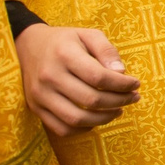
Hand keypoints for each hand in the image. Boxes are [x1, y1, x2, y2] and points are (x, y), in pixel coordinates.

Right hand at [16, 26, 137, 138]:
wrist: (28, 46)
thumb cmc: (65, 41)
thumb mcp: (88, 35)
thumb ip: (107, 50)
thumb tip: (121, 73)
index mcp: (64, 54)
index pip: (99, 77)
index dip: (122, 84)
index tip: (135, 84)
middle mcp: (49, 76)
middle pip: (91, 99)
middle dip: (119, 101)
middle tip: (133, 98)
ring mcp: (40, 95)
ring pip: (76, 119)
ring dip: (104, 119)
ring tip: (119, 110)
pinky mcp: (35, 108)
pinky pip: (61, 128)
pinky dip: (83, 128)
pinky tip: (97, 118)